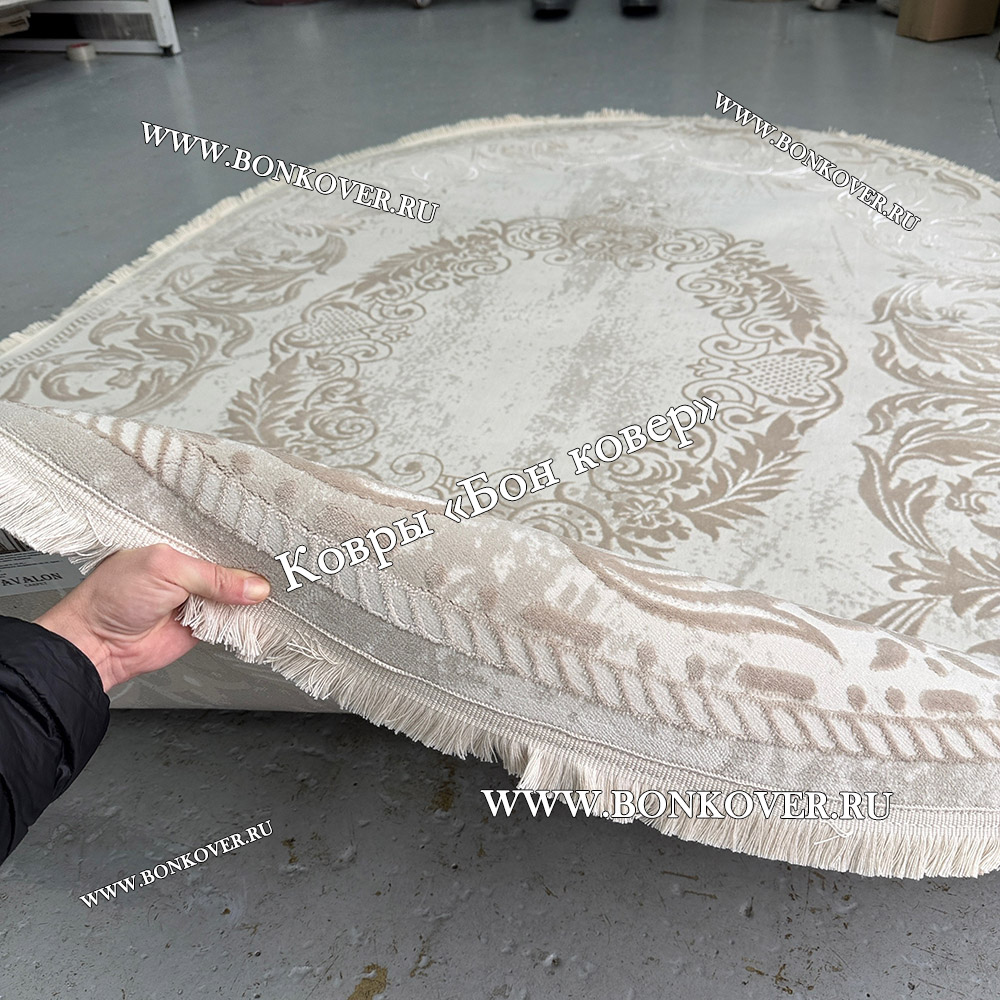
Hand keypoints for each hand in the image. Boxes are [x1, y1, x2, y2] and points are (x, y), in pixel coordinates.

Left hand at [33, 544, 270, 692]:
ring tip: (284, 583)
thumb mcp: (166, 570)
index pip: (220, 534)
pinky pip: (234, 618)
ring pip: (238, 592)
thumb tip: (254, 587)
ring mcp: (199, 596)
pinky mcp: (205, 623)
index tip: (271, 538)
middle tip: (282, 562)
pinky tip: (265, 608)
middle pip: (234, 563)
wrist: (99, 645)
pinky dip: (248, 617)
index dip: (244, 536)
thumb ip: (213, 576)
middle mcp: (191, 567)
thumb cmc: (113, 597)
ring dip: (254, 593)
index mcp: (179, 542)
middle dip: (255, 565)